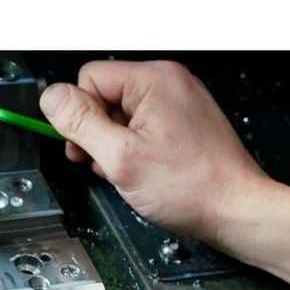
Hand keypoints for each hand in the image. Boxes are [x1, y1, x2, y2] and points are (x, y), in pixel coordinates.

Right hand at [39, 60, 269, 241]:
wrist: (237, 211)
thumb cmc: (194, 188)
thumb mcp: (121, 158)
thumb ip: (80, 123)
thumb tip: (51, 97)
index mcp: (153, 80)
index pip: (88, 78)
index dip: (79, 116)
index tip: (82, 146)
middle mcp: (169, 83)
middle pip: (105, 96)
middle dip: (97, 134)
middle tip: (106, 165)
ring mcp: (180, 103)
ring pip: (123, 116)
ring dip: (115, 147)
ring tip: (130, 174)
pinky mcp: (185, 124)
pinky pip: (144, 129)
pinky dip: (136, 151)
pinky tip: (144, 174)